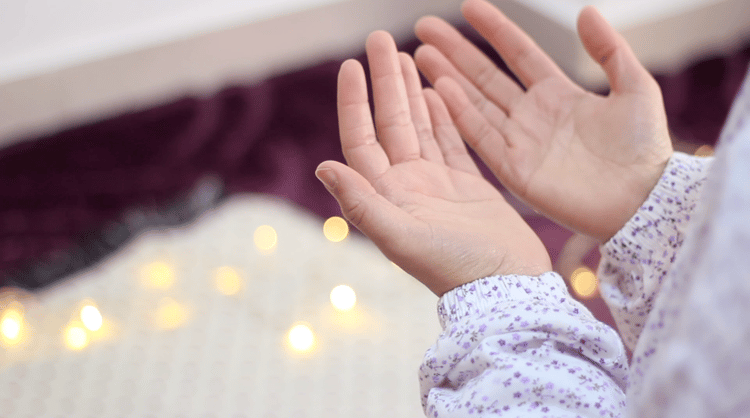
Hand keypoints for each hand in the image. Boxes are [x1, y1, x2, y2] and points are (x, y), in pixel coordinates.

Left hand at [316, 31, 550, 296]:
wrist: (506, 287)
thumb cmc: (454, 269)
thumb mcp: (402, 237)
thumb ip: (361, 204)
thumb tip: (322, 167)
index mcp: (386, 196)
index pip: (362, 139)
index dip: (355, 102)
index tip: (351, 64)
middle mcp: (407, 186)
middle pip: (390, 124)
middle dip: (385, 82)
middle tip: (381, 40)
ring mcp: (436, 185)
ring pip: (419, 127)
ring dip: (410, 93)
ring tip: (406, 56)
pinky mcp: (467, 186)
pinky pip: (450, 141)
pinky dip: (443, 115)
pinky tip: (436, 90)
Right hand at [414, 0, 672, 241]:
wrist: (642, 200)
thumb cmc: (644, 150)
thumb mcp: (635, 88)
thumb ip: (609, 50)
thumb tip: (585, 10)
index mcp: (558, 94)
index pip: (518, 53)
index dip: (495, 29)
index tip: (468, 6)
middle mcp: (532, 115)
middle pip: (486, 75)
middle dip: (455, 50)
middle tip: (425, 27)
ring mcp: (520, 142)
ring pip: (475, 101)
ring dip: (448, 76)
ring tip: (421, 53)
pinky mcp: (513, 169)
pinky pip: (480, 135)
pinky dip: (459, 112)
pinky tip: (440, 88)